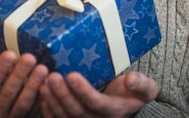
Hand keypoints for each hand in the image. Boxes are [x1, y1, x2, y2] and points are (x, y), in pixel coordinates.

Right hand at [0, 51, 48, 117]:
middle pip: (8, 93)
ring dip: (34, 86)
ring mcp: (10, 117)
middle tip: (29, 58)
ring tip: (42, 69)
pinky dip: (43, 97)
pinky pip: (35, 110)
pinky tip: (49, 83)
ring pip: (24, 103)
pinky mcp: (24, 117)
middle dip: (20, 74)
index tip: (9, 54)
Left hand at [40, 71, 157, 117]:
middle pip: (76, 111)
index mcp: (113, 111)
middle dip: (63, 94)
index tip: (72, 75)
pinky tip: (41, 95)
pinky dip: (48, 109)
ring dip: (52, 100)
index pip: (96, 103)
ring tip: (43, 83)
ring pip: (65, 116)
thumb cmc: (135, 93)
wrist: (128, 105)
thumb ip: (142, 84)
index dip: (83, 91)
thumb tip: (131, 79)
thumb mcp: (146, 88)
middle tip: (52, 76)